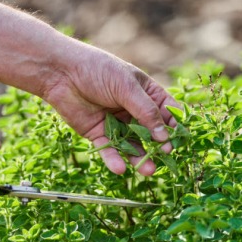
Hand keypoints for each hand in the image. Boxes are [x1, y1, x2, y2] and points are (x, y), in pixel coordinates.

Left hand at [43, 38, 179, 175]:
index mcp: (145, 92)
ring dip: (140, 158)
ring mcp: (116, 122)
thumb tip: (164, 136)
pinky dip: (115, 159)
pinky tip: (121, 168)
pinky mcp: (98, 133)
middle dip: (159, 146)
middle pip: (151, 132)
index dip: (174, 125)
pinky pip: (109, 149)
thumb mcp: (127, 87)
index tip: (180, 140)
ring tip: (148, 170)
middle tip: (165, 157)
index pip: (167, 111)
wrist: (61, 72)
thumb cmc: (98, 70)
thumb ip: (146, 112)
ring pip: (132, 145)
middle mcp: (133, 109)